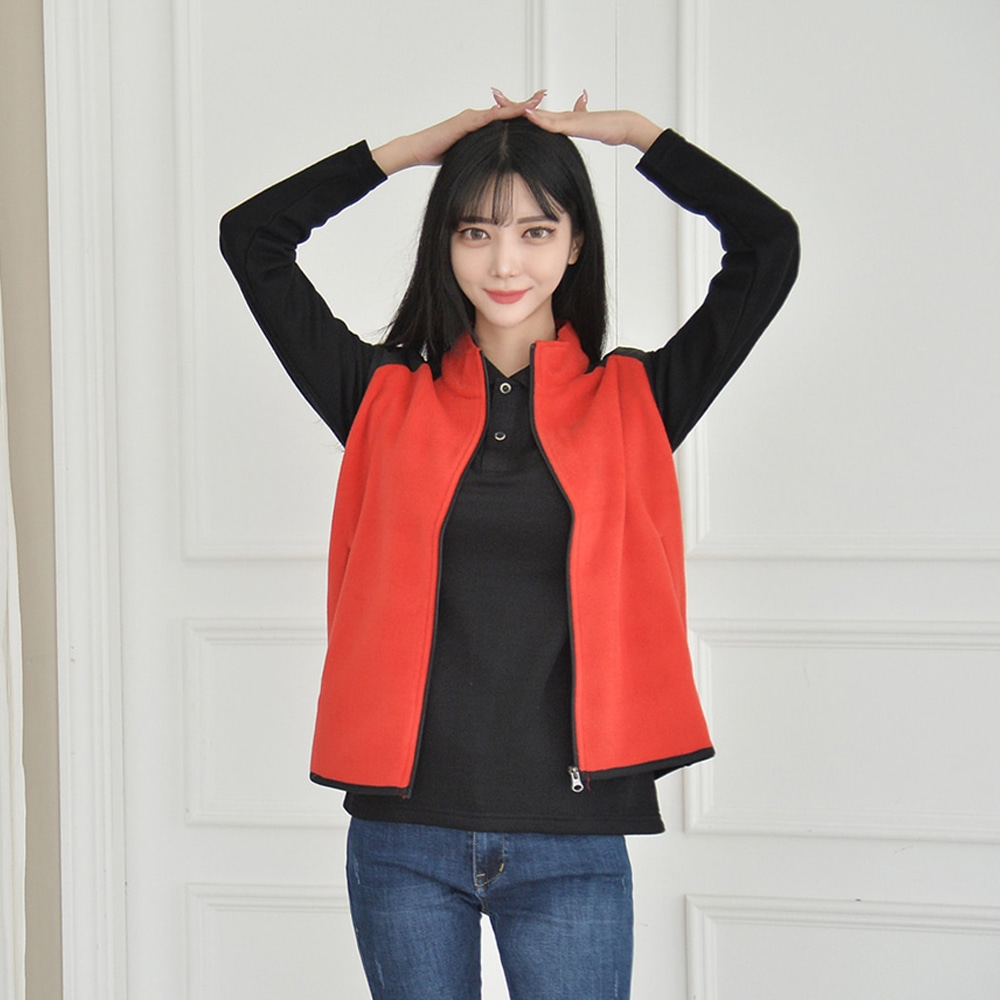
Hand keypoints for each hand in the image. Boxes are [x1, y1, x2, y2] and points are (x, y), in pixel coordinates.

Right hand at [371, 90, 545, 174]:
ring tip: (536, 100)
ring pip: (499, 110)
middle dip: (525, 103)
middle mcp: (476, 117)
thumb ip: (478, 153)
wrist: (418, 149)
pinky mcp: (464, 123)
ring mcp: (470, 118)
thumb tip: (490, 165)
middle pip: (505, 109)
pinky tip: (514, 111)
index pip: (503, 117)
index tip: (538, 107)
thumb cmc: (438, 153)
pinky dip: (500, 114)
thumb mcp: (465, 154)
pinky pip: (486, 118)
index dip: (520, 112)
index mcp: (478, 124)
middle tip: (543, 94)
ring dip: (518, 106)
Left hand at [502, 89, 662, 152]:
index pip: (535, 113)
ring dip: (519, 108)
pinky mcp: (573, 125)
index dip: (519, 108)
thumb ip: (582, 114)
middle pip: (531, 109)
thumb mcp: (588, 125)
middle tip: (493, 94)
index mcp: (562, 119)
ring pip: (538, 114)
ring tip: (501, 103)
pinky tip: (527, 113)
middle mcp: (561, 116)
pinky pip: (552, 122)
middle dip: (511, 103)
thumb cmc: (608, 127)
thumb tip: (581, 101)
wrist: (623, 125)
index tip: (503, 103)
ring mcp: (566, 119)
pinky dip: (538, 118)